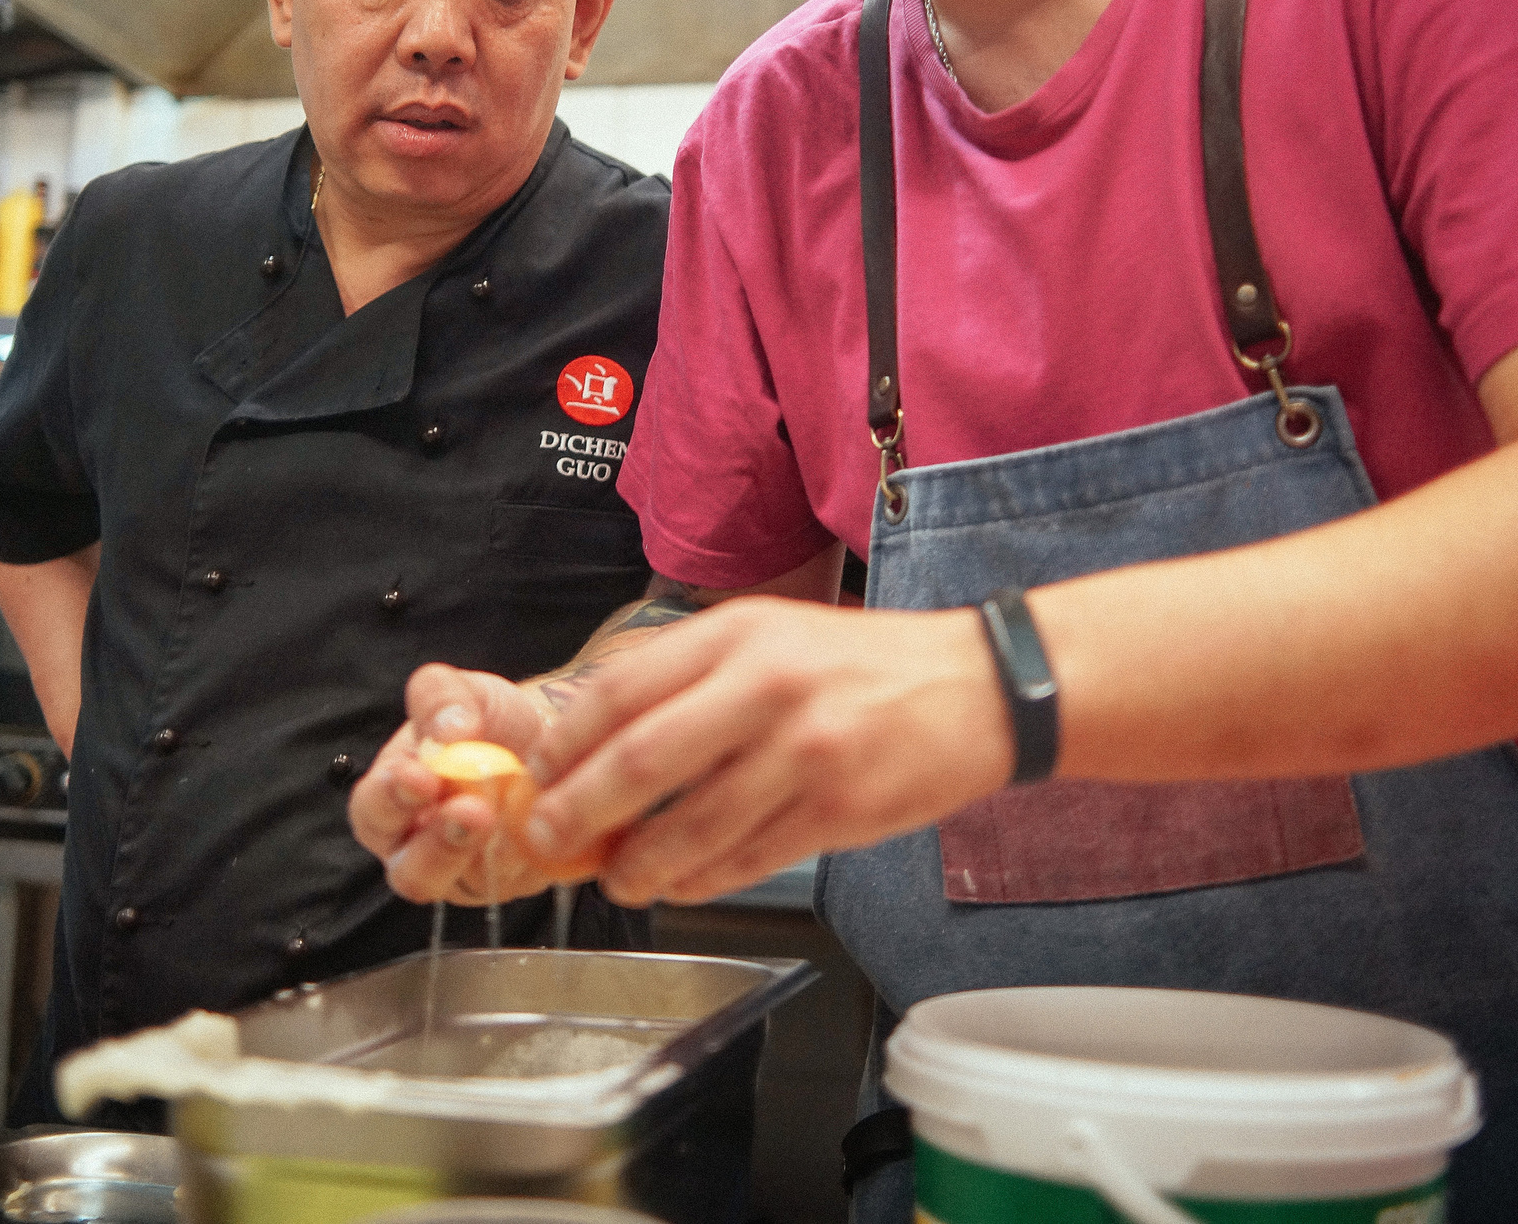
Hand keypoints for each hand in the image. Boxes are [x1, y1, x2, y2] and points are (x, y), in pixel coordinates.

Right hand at [350, 662, 558, 904]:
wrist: (546, 736)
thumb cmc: (487, 719)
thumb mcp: (459, 692)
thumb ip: (439, 699)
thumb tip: (447, 732)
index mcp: (391, 799)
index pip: (373, 810)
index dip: (392, 797)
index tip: (421, 776)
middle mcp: (418, 846)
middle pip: (410, 871)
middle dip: (438, 843)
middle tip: (471, 810)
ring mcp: (463, 872)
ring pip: (458, 886)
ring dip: (481, 855)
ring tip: (502, 819)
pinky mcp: (506, 883)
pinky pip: (511, 882)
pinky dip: (523, 856)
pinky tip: (536, 826)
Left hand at [522, 596, 1012, 906]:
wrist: (978, 688)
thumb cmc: (866, 665)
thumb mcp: (774, 634)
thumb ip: (693, 675)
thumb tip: (603, 734)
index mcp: (741, 634)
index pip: (624, 688)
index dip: (567, 740)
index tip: (539, 771)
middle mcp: (767, 687)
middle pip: (642, 759)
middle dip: (580, 810)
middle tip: (547, 837)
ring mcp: (804, 752)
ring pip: (691, 826)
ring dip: (637, 864)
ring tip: (616, 877)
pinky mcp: (837, 811)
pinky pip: (746, 859)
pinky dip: (700, 880)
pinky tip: (679, 883)